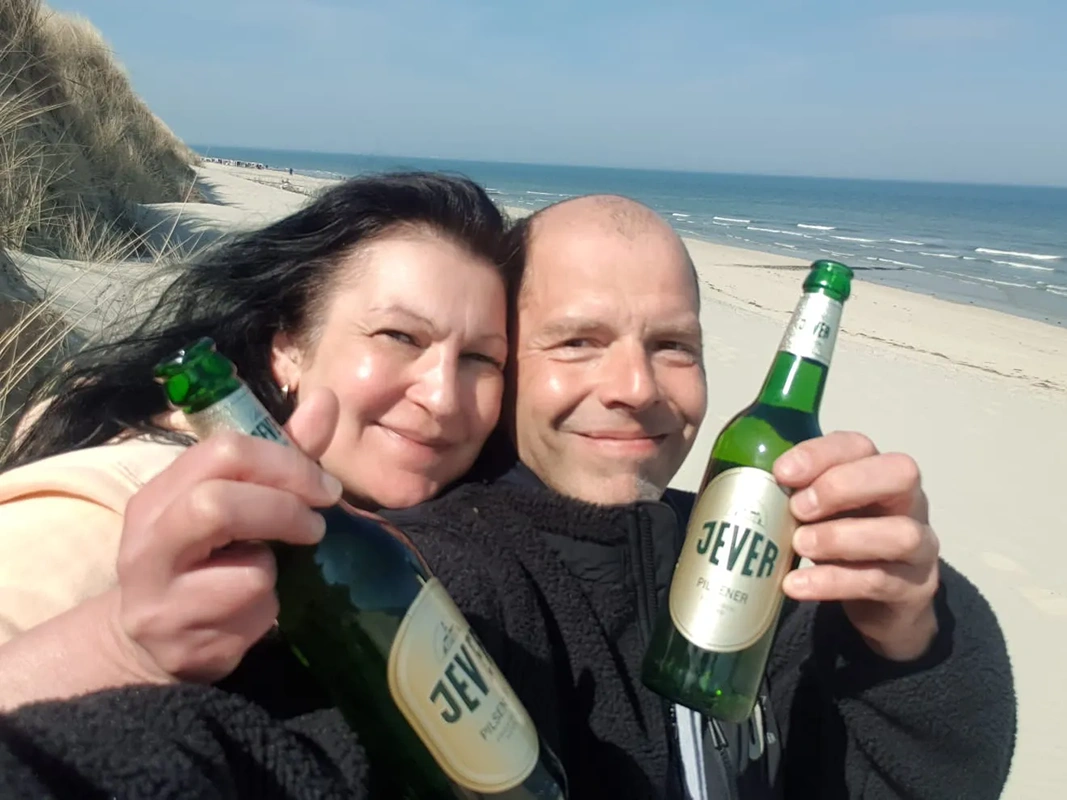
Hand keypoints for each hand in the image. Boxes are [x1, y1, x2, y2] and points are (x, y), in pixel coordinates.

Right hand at [106, 387, 342, 683]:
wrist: (152, 641)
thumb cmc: (205, 557)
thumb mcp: (234, 500)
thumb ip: (281, 453)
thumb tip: (327, 399)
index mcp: (159, 493)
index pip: (222, 451)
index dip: (285, 462)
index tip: (325, 487)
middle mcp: (146, 541)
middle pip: (220, 504)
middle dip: (285, 510)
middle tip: (317, 526)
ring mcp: (159, 597)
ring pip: (248, 569)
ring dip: (275, 567)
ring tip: (266, 572)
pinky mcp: (183, 645)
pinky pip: (254, 616)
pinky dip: (269, 610)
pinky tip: (248, 613)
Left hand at [774, 431, 939, 661]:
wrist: (884, 606)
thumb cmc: (844, 545)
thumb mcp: (821, 514)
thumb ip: (796, 495)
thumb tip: (742, 485)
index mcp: (878, 473)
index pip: (859, 445)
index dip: (820, 454)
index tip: (781, 472)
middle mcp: (908, 502)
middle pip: (899, 473)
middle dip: (842, 486)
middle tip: (797, 507)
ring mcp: (919, 547)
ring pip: (899, 533)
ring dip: (841, 537)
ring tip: (798, 545)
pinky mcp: (913, 589)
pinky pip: (879, 581)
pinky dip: (833, 582)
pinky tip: (796, 585)